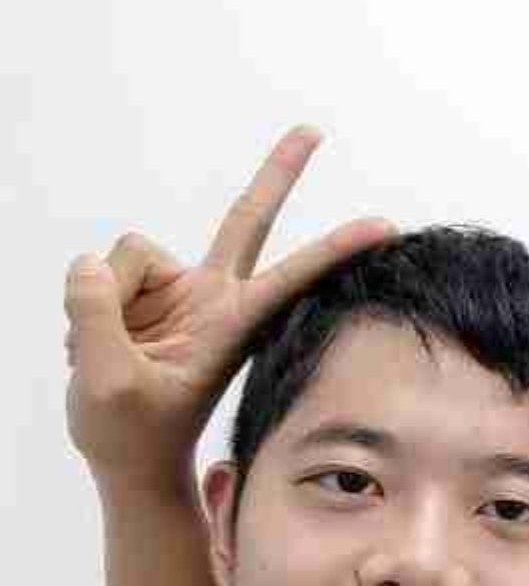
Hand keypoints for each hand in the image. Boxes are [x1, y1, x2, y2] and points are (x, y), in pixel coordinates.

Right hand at [63, 127, 392, 480]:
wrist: (124, 455)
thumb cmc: (130, 435)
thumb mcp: (106, 383)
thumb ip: (96, 315)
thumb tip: (91, 263)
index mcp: (233, 323)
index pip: (293, 275)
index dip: (334, 249)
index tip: (386, 226)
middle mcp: (214, 297)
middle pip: (247, 220)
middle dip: (278, 173)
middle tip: (313, 130)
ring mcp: (181, 291)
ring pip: (123, 260)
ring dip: (100, 307)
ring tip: (109, 357)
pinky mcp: (147, 291)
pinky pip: (99, 275)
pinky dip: (86, 311)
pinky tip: (96, 347)